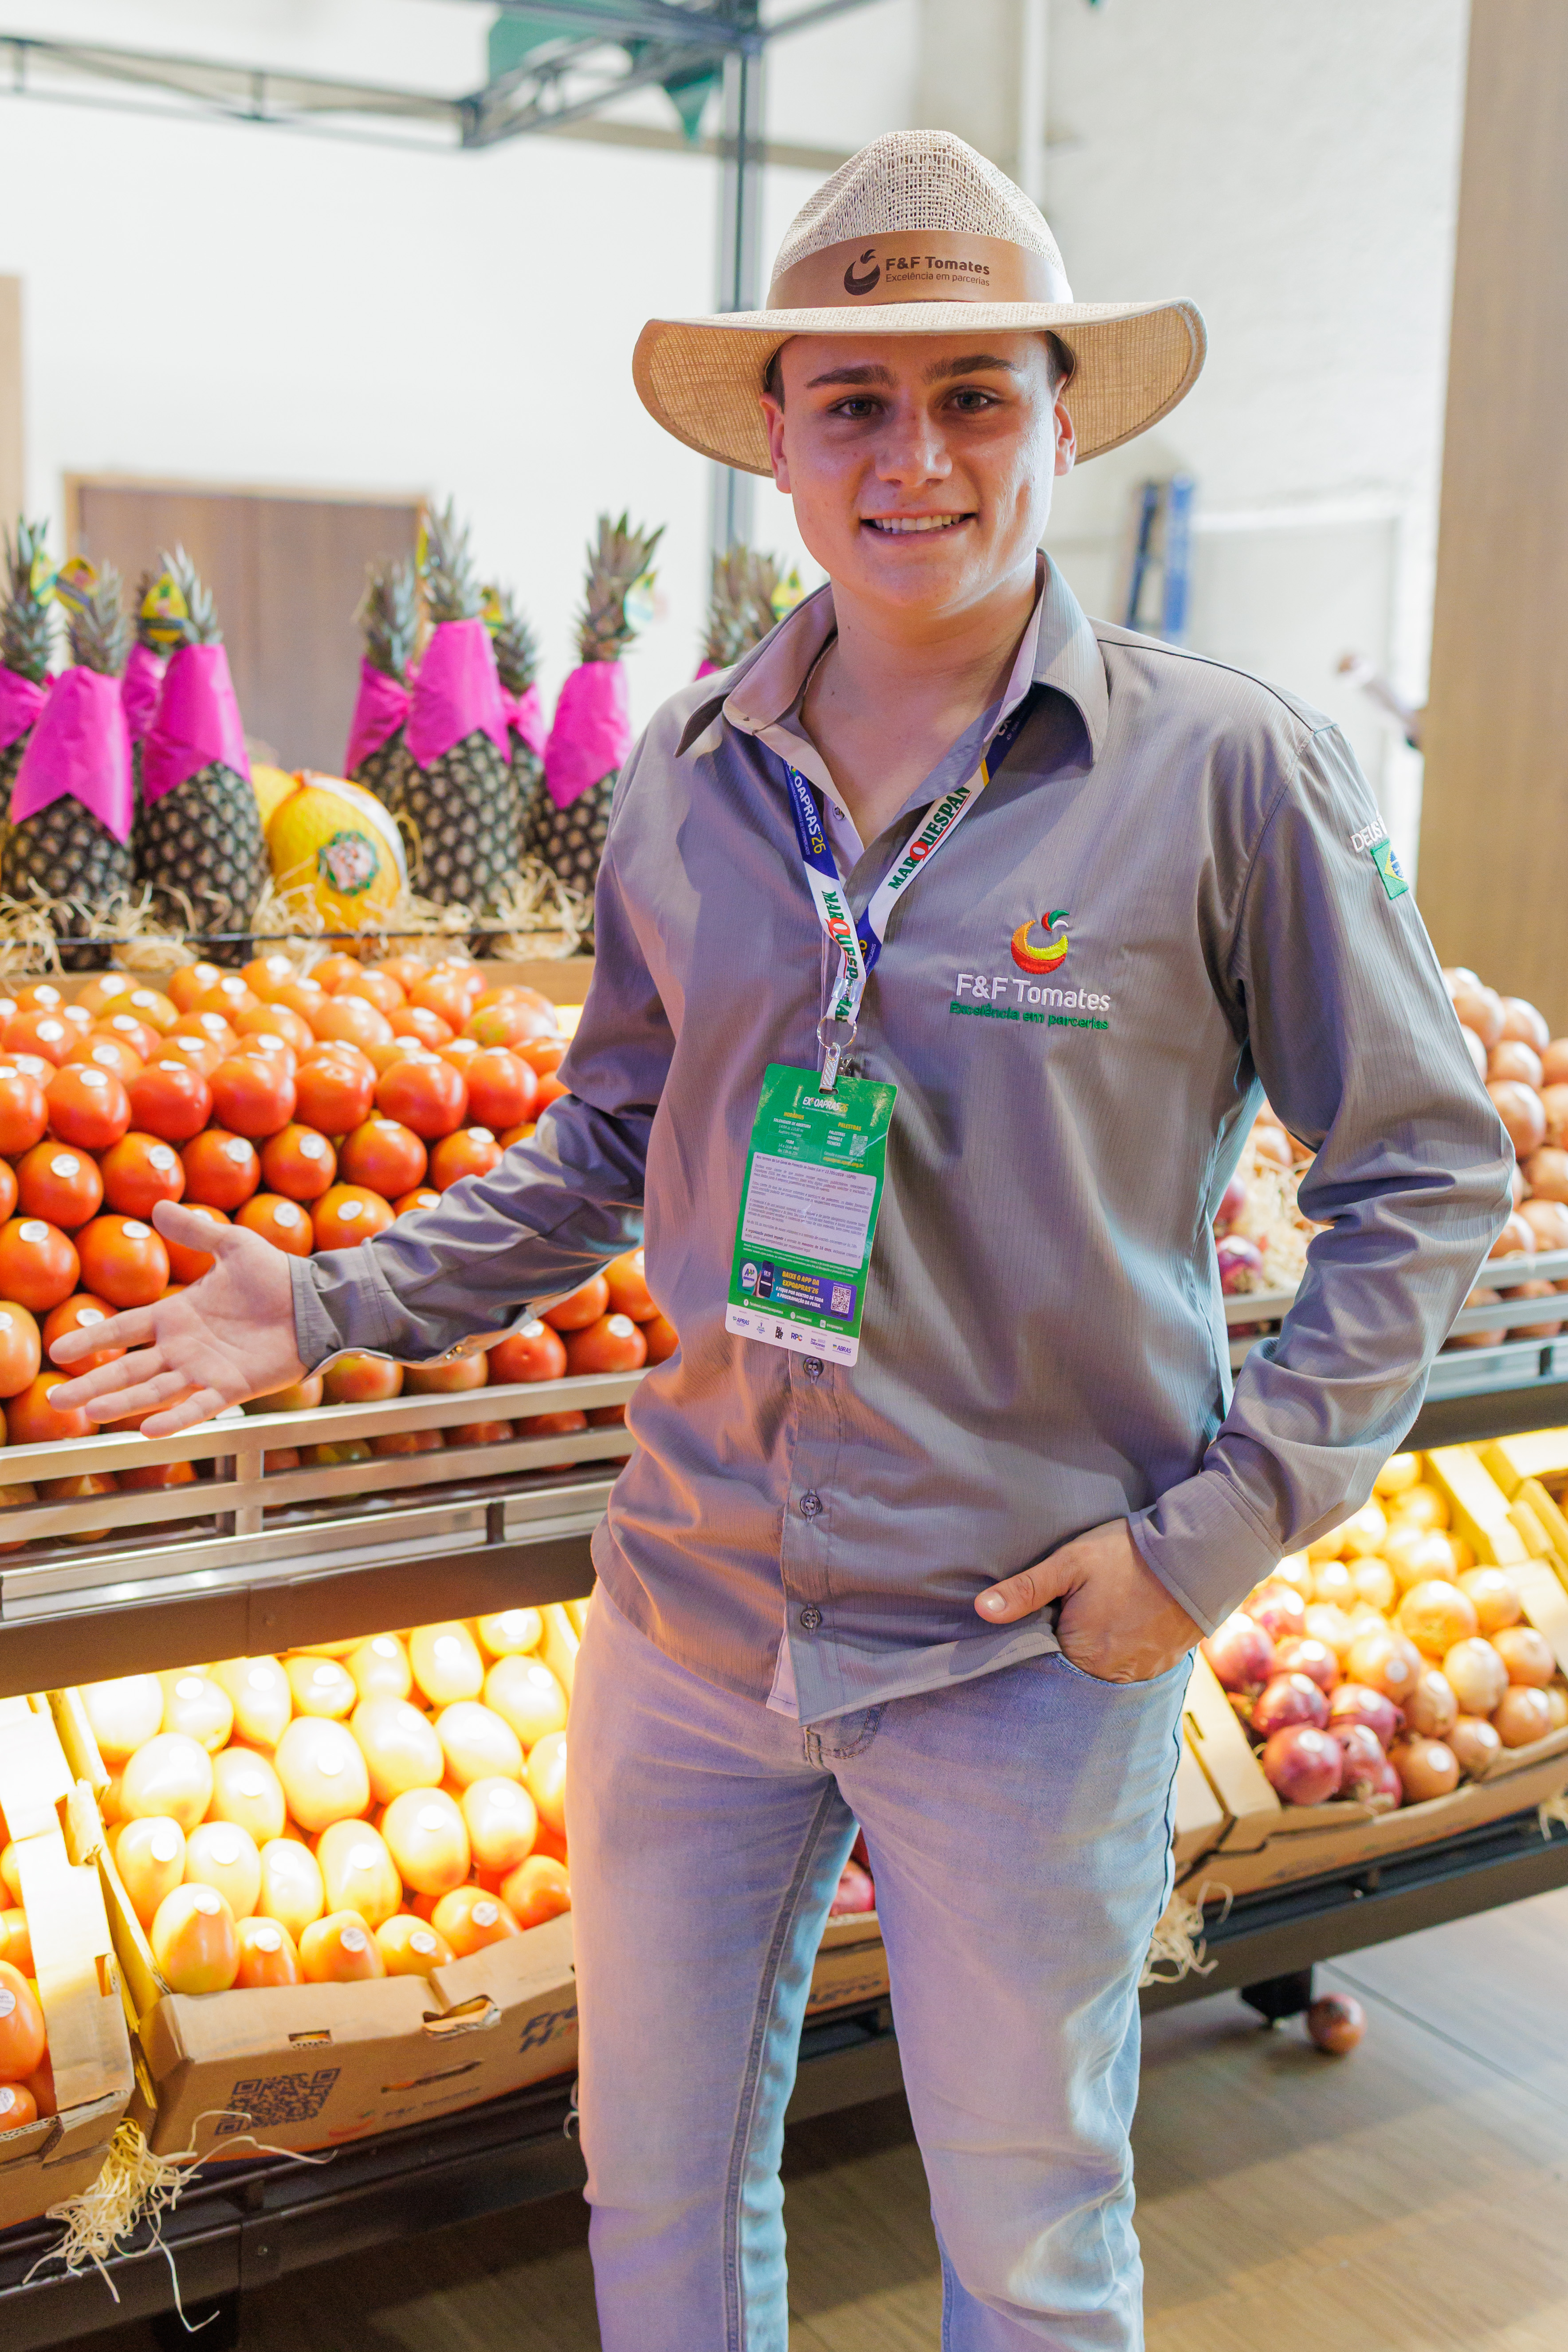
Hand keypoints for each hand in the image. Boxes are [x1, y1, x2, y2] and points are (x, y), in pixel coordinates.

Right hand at [47, 1201, 305, 1437]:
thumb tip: (157, 1206)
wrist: (316, 1302)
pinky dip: (174, 1419)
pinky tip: (147, 1431)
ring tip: (88, 1412)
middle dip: (92, 1384)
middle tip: (55, 1401)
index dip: (92, 1339)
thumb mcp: (232, 1246)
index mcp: (177, 1316)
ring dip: (121, 1402)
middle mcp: (183, 1348)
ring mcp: (205, 1370)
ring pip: (153, 1391)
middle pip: (128, 1370)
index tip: (58, 1353)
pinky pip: (198, 1406)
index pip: (123, 1330)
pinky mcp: (231, 1388)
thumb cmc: (276, 1276)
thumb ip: (195, 1231)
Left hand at [974, 1518, 1199, 1683]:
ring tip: (1097, 1616)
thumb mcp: (1069, 1563)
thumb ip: (1025, 1589)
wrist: (1197, 1553)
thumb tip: (982, 1610)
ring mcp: (1140, 1674)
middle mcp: (1111, 1676)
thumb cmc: (1128, 1555)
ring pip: (1099, 1669)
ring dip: (1093, 1650)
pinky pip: (1129, 1668)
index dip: (1035, 1640)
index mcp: (1082, 1654)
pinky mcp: (1162, 1666)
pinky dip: (1120, 1651)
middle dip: (1063, 1646)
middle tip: (1068, 1611)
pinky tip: (1119, 1624)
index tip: (1038, 1618)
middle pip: (1071, 1669)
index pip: (1041, 1662)